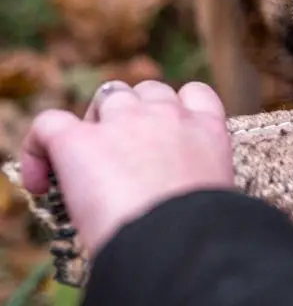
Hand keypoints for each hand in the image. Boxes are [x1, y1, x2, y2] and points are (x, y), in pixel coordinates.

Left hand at [19, 80, 235, 254]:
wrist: (176, 239)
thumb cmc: (202, 230)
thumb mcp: (216, 192)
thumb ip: (198, 176)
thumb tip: (178, 195)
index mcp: (207, 129)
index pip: (194, 94)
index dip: (179, 107)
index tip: (169, 134)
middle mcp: (167, 115)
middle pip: (148, 90)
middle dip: (136, 113)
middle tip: (126, 154)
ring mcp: (124, 121)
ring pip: (107, 95)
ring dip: (98, 119)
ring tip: (87, 159)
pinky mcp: (79, 141)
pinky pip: (50, 124)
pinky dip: (39, 147)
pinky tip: (40, 180)